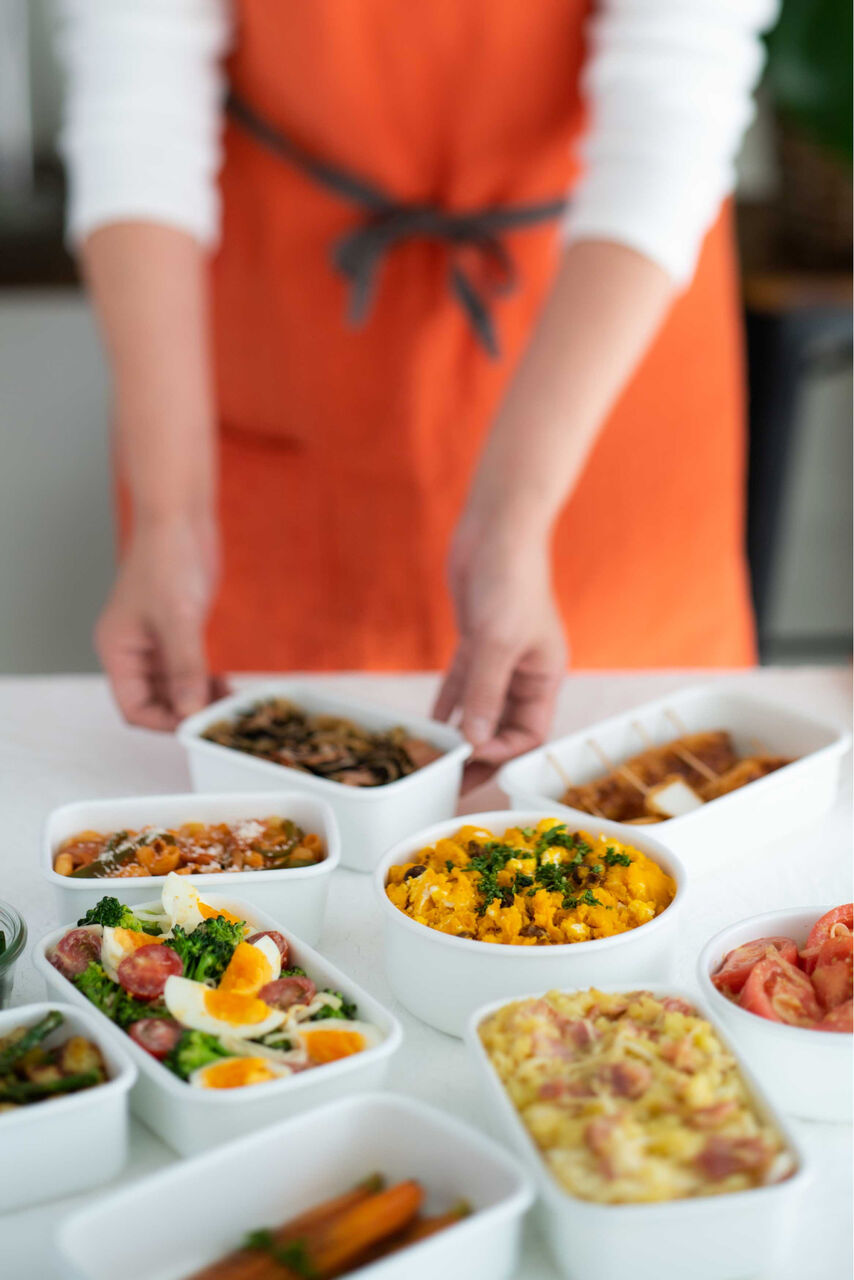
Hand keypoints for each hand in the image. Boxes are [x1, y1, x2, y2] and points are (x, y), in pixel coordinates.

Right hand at [95, 516, 223, 728]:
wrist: (180, 518)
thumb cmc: (167, 559)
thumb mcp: (178, 617)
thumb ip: (184, 667)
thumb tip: (189, 710)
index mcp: (118, 651)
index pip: (134, 708)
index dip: (164, 723)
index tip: (197, 726)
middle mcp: (134, 653)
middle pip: (156, 703)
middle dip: (187, 713)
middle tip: (221, 718)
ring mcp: (157, 644)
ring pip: (176, 690)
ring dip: (200, 700)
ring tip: (230, 703)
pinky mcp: (179, 633)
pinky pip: (191, 671)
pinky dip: (207, 682)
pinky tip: (230, 686)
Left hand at [434, 514, 566, 789]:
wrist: (496, 529)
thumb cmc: (510, 580)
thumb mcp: (497, 640)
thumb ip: (485, 691)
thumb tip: (475, 741)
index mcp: (544, 676)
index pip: (529, 732)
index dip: (503, 751)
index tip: (473, 759)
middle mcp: (524, 673)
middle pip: (502, 729)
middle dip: (478, 757)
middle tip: (450, 786)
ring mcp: (498, 659)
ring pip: (478, 710)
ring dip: (459, 736)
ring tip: (435, 766)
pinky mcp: (474, 643)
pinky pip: (460, 686)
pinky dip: (446, 706)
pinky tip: (428, 728)